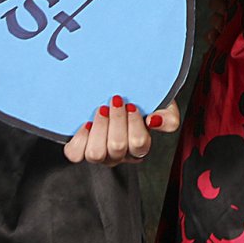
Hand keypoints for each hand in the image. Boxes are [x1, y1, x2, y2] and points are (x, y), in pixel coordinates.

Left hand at [62, 97, 179, 165]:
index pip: (139, 145)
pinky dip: (80, 138)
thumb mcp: (160, 104)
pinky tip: (87, 123)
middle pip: (117, 148)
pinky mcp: (80, 149)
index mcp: (139, 146)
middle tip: (116, 101)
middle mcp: (119, 154)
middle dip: (116, 120)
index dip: (135, 125)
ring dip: (99, 128)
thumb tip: (153, 121)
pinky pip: (75, 154)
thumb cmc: (138, 98)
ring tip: (102, 109)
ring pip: (96, 154)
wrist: (114, 88)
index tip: (132, 105)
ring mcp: (99, 153)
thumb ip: (168, 116)